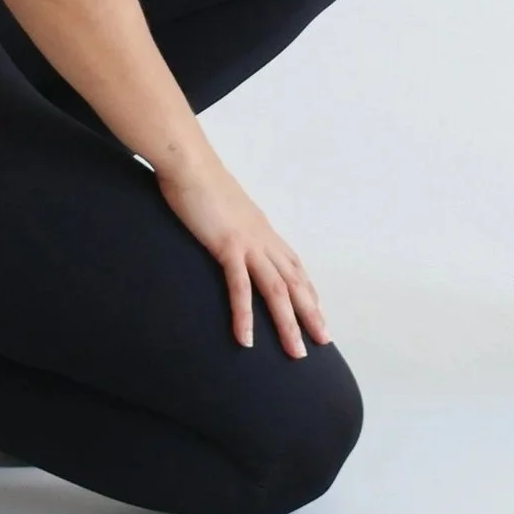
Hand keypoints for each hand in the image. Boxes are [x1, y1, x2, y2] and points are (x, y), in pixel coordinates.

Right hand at [156, 151, 329, 355]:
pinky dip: (244, 315)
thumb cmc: (200, 182)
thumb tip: (230, 234)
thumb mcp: (225, 208)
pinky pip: (239, 287)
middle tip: (324, 341)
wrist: (189, 161)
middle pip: (294, 281)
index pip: (293, 265)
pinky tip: (246, 340)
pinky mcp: (226, 245)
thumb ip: (233, 225)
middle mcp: (263, 237)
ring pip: (276, 289)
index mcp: (262, 229)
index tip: (318, 312)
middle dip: (311, 313)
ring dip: (288, 323)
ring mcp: (247, 242)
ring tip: (296, 352)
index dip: (308, 290)